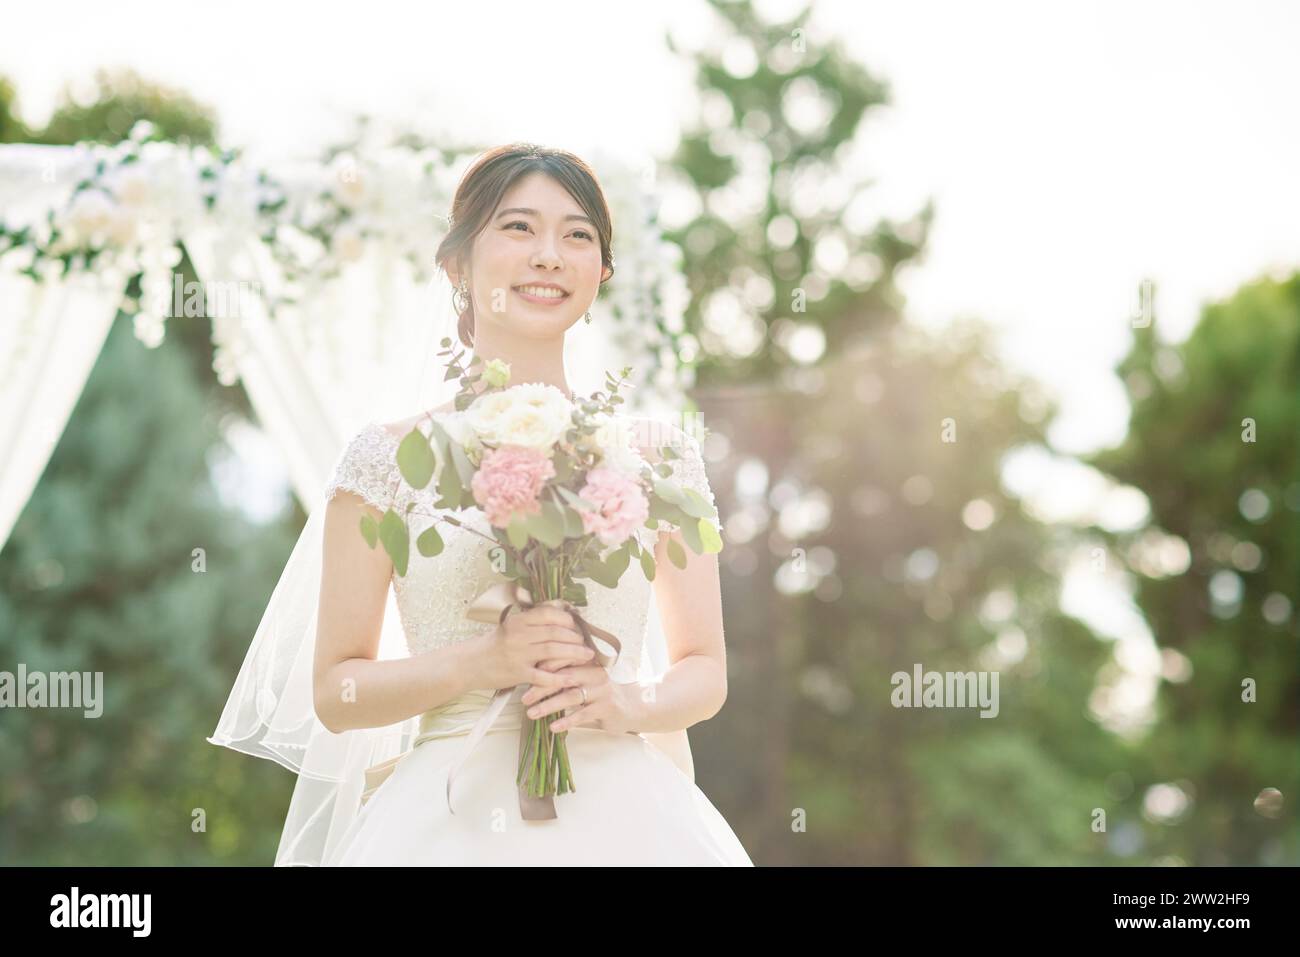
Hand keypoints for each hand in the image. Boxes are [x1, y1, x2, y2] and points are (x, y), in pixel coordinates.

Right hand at [471, 599, 595, 695]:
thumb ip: (531, 621)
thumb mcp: (509, 626)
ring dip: (574, 654)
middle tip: (586, 643)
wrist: (470, 664)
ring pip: (552, 651)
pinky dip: (559, 678)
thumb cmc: (493, 644)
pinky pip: (542, 676)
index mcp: (518, 621)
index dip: (566, 619)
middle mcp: (518, 635)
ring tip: (587, 656)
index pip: (548, 614)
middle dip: (575, 638)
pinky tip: (571, 679)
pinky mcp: (517, 674)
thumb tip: (558, 611)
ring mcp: (518, 654)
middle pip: (554, 633)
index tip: (576, 626)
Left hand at [520, 662, 637, 734]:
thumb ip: (566, 677)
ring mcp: (602, 690)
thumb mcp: (586, 681)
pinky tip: (553, 727)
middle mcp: (595, 673)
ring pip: (571, 696)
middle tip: (524, 698)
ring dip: (549, 705)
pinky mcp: (607, 708)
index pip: (564, 659)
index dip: (544, 666)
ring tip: (532, 713)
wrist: (633, 707)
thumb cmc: (602, 693)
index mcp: (588, 663)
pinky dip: (566, 721)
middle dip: (541, 687)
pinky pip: (582, 715)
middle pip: (564, 677)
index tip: (525, 675)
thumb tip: (534, 677)